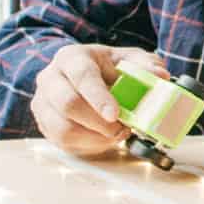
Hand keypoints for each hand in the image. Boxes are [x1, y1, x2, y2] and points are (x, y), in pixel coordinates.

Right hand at [29, 44, 165, 155]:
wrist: (86, 77)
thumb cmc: (109, 68)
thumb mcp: (129, 59)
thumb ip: (145, 65)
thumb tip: (160, 75)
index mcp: (72, 57)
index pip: (82, 76)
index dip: (98, 97)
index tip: (115, 114)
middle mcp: (50, 78)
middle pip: (67, 104)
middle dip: (98, 122)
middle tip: (121, 129)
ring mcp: (42, 102)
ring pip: (62, 129)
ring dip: (94, 138)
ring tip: (116, 134)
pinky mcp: (44, 123)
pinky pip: (63, 142)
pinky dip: (88, 145)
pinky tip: (104, 139)